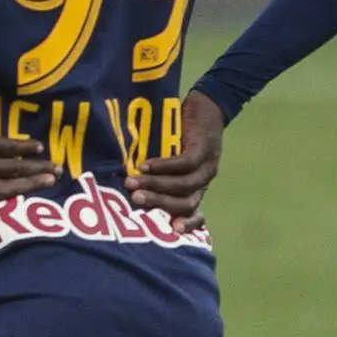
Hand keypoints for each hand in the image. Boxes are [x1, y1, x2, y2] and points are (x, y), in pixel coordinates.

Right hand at [129, 90, 224, 224]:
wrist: (208, 105)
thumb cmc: (184, 133)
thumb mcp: (174, 157)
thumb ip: (160, 174)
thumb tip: (128, 187)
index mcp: (197, 187)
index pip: (196, 213)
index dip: (188, 224)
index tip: (172, 231)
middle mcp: (204, 181)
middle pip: (185, 203)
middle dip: (158, 203)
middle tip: (133, 199)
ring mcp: (206, 166)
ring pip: (183, 185)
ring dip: (156, 185)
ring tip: (133, 181)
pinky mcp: (203, 149)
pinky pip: (184, 163)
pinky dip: (164, 166)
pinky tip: (146, 164)